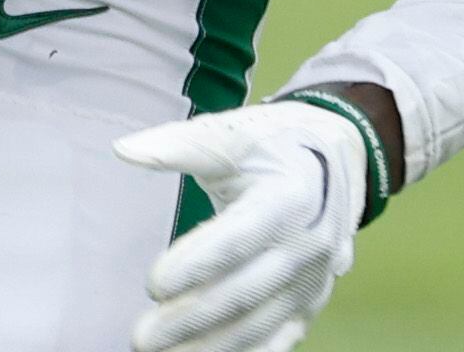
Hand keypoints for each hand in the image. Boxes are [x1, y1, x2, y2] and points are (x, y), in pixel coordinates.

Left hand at [113, 99, 375, 351]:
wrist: (339, 161)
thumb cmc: (274, 144)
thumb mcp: (233, 132)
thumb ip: (179, 145)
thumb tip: (124, 150)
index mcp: (290, 198)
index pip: (237, 240)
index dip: (196, 266)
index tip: (152, 286)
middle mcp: (309, 247)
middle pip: (244, 293)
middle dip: (190, 320)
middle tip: (141, 338)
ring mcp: (314, 281)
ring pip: (259, 326)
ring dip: (210, 347)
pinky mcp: (311, 303)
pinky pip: (278, 339)